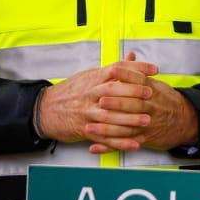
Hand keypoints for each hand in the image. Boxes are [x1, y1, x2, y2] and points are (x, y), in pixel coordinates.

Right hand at [36, 54, 158, 145]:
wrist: (45, 109)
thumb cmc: (71, 91)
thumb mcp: (90, 75)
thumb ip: (114, 69)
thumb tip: (133, 56)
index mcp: (93, 79)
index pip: (117, 69)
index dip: (137, 68)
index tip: (154, 70)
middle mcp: (90, 94)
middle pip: (113, 91)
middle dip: (133, 92)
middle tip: (151, 94)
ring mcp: (87, 113)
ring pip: (110, 116)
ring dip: (130, 119)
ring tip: (147, 120)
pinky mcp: (85, 130)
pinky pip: (105, 137)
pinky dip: (120, 142)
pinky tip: (134, 143)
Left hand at [86, 77, 198, 153]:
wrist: (185, 120)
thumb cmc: (166, 100)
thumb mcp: (156, 84)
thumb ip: (139, 72)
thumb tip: (129, 55)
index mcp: (152, 90)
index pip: (138, 80)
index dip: (125, 75)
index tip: (110, 71)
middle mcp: (151, 107)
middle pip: (133, 104)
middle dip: (116, 103)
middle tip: (100, 101)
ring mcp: (148, 124)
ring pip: (126, 127)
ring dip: (107, 129)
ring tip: (89, 128)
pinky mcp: (145, 138)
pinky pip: (125, 144)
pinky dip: (109, 147)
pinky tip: (95, 147)